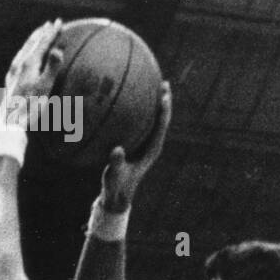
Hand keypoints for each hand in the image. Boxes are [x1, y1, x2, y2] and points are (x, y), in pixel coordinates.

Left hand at [3, 19, 63, 109]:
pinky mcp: (9, 81)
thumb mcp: (45, 87)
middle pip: (32, 43)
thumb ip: (52, 67)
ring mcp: (12, 73)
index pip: (43, 42)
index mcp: (29, 64)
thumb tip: (58, 49)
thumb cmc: (30, 107)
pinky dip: (25, 50)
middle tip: (51, 23)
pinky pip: (18, 58)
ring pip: (24, 49)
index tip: (59, 22)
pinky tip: (23, 55)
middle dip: (43, 32)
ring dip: (33, 39)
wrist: (10, 124)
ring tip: (39, 33)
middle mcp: (19, 65)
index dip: (52, 32)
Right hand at [99, 81, 170, 210]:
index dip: (163, 111)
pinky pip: (141, 125)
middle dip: (163, 101)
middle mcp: (152, 145)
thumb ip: (116, 163)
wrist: (117, 196)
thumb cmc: (116, 186)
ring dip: (154, 103)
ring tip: (153, 85)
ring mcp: (146, 144)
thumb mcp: (114, 176)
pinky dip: (139, 112)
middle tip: (164, 83)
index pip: (161, 126)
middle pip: (162, 119)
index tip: (164, 96)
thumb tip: (116, 150)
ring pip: (153, 120)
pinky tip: (131, 102)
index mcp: (152, 150)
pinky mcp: (138, 145)